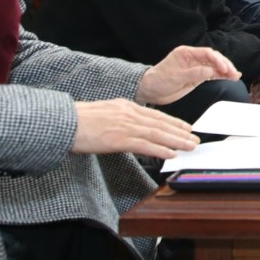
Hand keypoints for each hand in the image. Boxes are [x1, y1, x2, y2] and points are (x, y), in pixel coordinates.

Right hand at [71, 99, 199, 159]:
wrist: (64, 121)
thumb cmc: (78, 120)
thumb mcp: (104, 113)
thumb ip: (120, 118)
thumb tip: (129, 129)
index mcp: (126, 106)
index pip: (155, 115)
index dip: (174, 122)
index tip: (186, 127)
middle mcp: (129, 113)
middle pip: (161, 124)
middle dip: (180, 132)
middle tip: (195, 138)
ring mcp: (125, 126)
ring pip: (157, 134)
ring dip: (177, 141)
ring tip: (190, 146)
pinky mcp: (119, 139)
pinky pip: (145, 145)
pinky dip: (160, 149)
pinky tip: (171, 154)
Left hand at [135, 46, 241, 104]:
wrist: (150, 90)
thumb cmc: (158, 81)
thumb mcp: (175, 77)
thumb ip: (194, 74)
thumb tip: (210, 72)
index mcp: (186, 53)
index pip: (206, 53)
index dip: (217, 60)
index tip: (224, 68)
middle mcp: (192, 58)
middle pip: (213, 58)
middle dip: (225, 65)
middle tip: (233, 73)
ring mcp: (195, 67)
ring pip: (215, 66)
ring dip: (225, 70)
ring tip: (235, 76)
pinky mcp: (197, 76)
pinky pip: (212, 74)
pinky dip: (221, 75)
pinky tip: (230, 77)